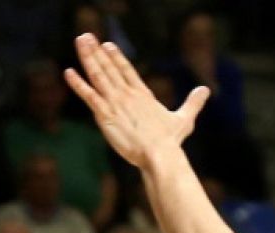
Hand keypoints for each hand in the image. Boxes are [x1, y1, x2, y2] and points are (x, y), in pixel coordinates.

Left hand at [64, 34, 207, 167]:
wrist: (159, 154)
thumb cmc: (170, 141)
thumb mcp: (184, 119)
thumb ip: (193, 103)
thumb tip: (205, 90)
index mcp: (143, 95)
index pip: (127, 70)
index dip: (116, 57)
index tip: (107, 45)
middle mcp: (127, 94)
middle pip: (109, 68)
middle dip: (96, 51)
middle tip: (85, 36)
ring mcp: (115, 103)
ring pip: (98, 75)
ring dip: (87, 57)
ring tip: (79, 42)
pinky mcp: (105, 114)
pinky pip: (89, 95)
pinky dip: (78, 84)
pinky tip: (68, 72)